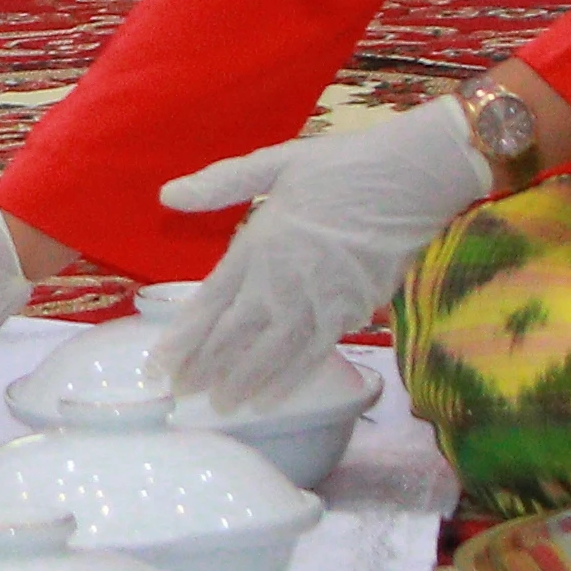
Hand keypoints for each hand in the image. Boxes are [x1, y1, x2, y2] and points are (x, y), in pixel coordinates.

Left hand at [153, 103, 494, 416]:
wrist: (411, 181)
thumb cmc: (341, 168)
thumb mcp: (275, 163)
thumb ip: (220, 184)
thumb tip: (167, 196)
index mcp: (257, 246)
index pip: (209, 303)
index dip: (183, 338)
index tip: (159, 365)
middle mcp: (281, 283)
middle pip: (233, 337)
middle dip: (204, 369)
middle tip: (178, 395)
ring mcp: (316, 304)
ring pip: (269, 356)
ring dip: (240, 383)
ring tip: (217, 407)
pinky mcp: (350, 314)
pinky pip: (311, 356)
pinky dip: (286, 381)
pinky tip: (267, 400)